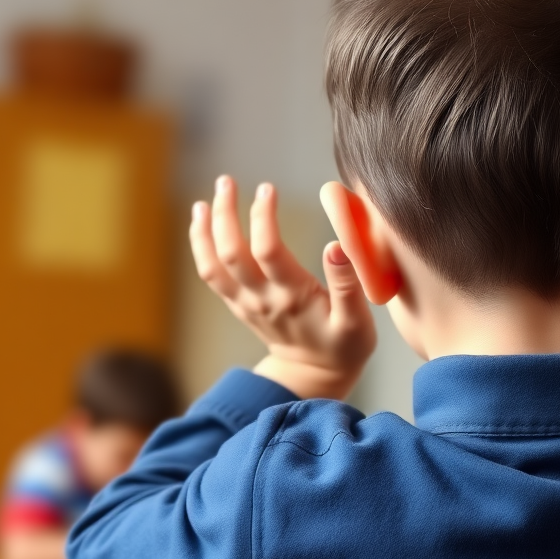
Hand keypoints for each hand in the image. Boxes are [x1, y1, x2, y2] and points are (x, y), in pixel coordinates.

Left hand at [190, 176, 376, 399]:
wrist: (316, 376)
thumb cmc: (343, 346)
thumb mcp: (358, 320)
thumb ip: (348, 283)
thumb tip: (338, 245)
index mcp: (292, 297)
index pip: (268, 250)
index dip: (263, 216)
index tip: (268, 188)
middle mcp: (262, 299)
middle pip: (230, 253)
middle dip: (225, 214)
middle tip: (227, 181)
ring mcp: (246, 304)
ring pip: (213, 265)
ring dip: (204, 231)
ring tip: (204, 201)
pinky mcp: (240, 305)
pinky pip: (211, 275)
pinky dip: (201, 247)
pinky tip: (203, 223)